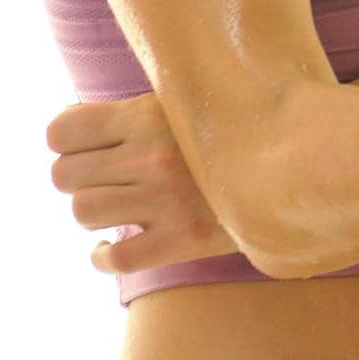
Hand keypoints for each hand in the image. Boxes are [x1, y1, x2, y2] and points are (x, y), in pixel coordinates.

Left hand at [46, 91, 244, 275]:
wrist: (296, 164)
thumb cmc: (232, 124)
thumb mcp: (184, 100)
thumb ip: (135, 109)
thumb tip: (72, 121)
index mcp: (147, 115)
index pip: (62, 132)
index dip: (63, 138)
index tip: (79, 141)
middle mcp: (149, 158)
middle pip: (65, 175)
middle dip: (75, 174)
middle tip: (98, 174)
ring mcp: (164, 203)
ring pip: (84, 212)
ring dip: (93, 209)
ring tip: (115, 203)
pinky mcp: (181, 242)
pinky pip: (115, 260)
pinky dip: (103, 255)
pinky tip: (111, 245)